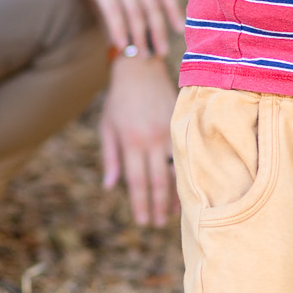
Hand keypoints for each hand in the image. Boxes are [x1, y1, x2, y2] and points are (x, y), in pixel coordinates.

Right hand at [42, 0, 182, 56]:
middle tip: (161, 52)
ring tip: (141, 54)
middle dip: (158, 32)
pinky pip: (114, 12)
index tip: (178, 30)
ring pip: (135, 12)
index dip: (173, 11)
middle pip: (151, 5)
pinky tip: (120, 45)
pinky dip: (119, 31)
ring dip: (139, 37)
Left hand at [100, 53, 177, 225]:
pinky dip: (184, 175)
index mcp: (131, 141)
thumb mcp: (107, 127)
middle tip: (156, 224)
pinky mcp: (181, 124)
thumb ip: (110, 158)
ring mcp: (169, 131)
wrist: (140, 68)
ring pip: (175, 171)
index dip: (139, 204)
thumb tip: (110, 187)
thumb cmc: (119, 100)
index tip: (141, 222)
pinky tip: (185, 188)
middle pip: (157, 181)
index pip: (137, 181)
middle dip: (157, 207)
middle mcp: (152, 139)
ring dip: (174, 195)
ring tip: (171, 215)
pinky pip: (185, 155)